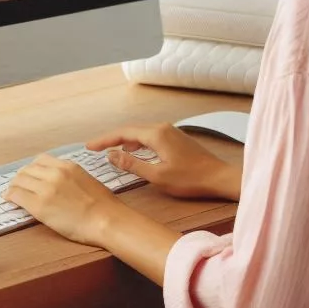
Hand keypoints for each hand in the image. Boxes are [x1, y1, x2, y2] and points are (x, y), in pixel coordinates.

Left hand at [5, 153, 126, 246]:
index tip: (30, 176)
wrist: (106, 220)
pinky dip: (11, 196)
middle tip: (18, 186)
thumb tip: (56, 183)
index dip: (32, 169)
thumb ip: (68, 176)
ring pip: (19, 180)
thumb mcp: (85, 179)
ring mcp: (45, 188)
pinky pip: (17, 195)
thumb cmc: (103, 205)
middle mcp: (54, 173)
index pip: (40, 160)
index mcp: (67, 166)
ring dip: (14, 186)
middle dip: (21, 177)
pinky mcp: (39, 205)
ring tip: (12, 193)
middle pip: (27, 169)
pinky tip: (10, 200)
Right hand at [87, 123, 241, 200]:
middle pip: (130, 129)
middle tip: (95, 148)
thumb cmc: (190, 179)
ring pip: (140, 132)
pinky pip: (150, 135)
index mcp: (156, 134)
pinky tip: (134, 151)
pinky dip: (137, 142)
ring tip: (110, 150)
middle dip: (111, 138)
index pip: (123, 133)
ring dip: (124, 140)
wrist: (219, 177)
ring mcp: (171, 131)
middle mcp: (162, 128)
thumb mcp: (157, 176)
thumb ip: (132, 164)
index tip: (89, 146)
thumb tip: (111, 155)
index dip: (104, 139)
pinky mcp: (176, 138)